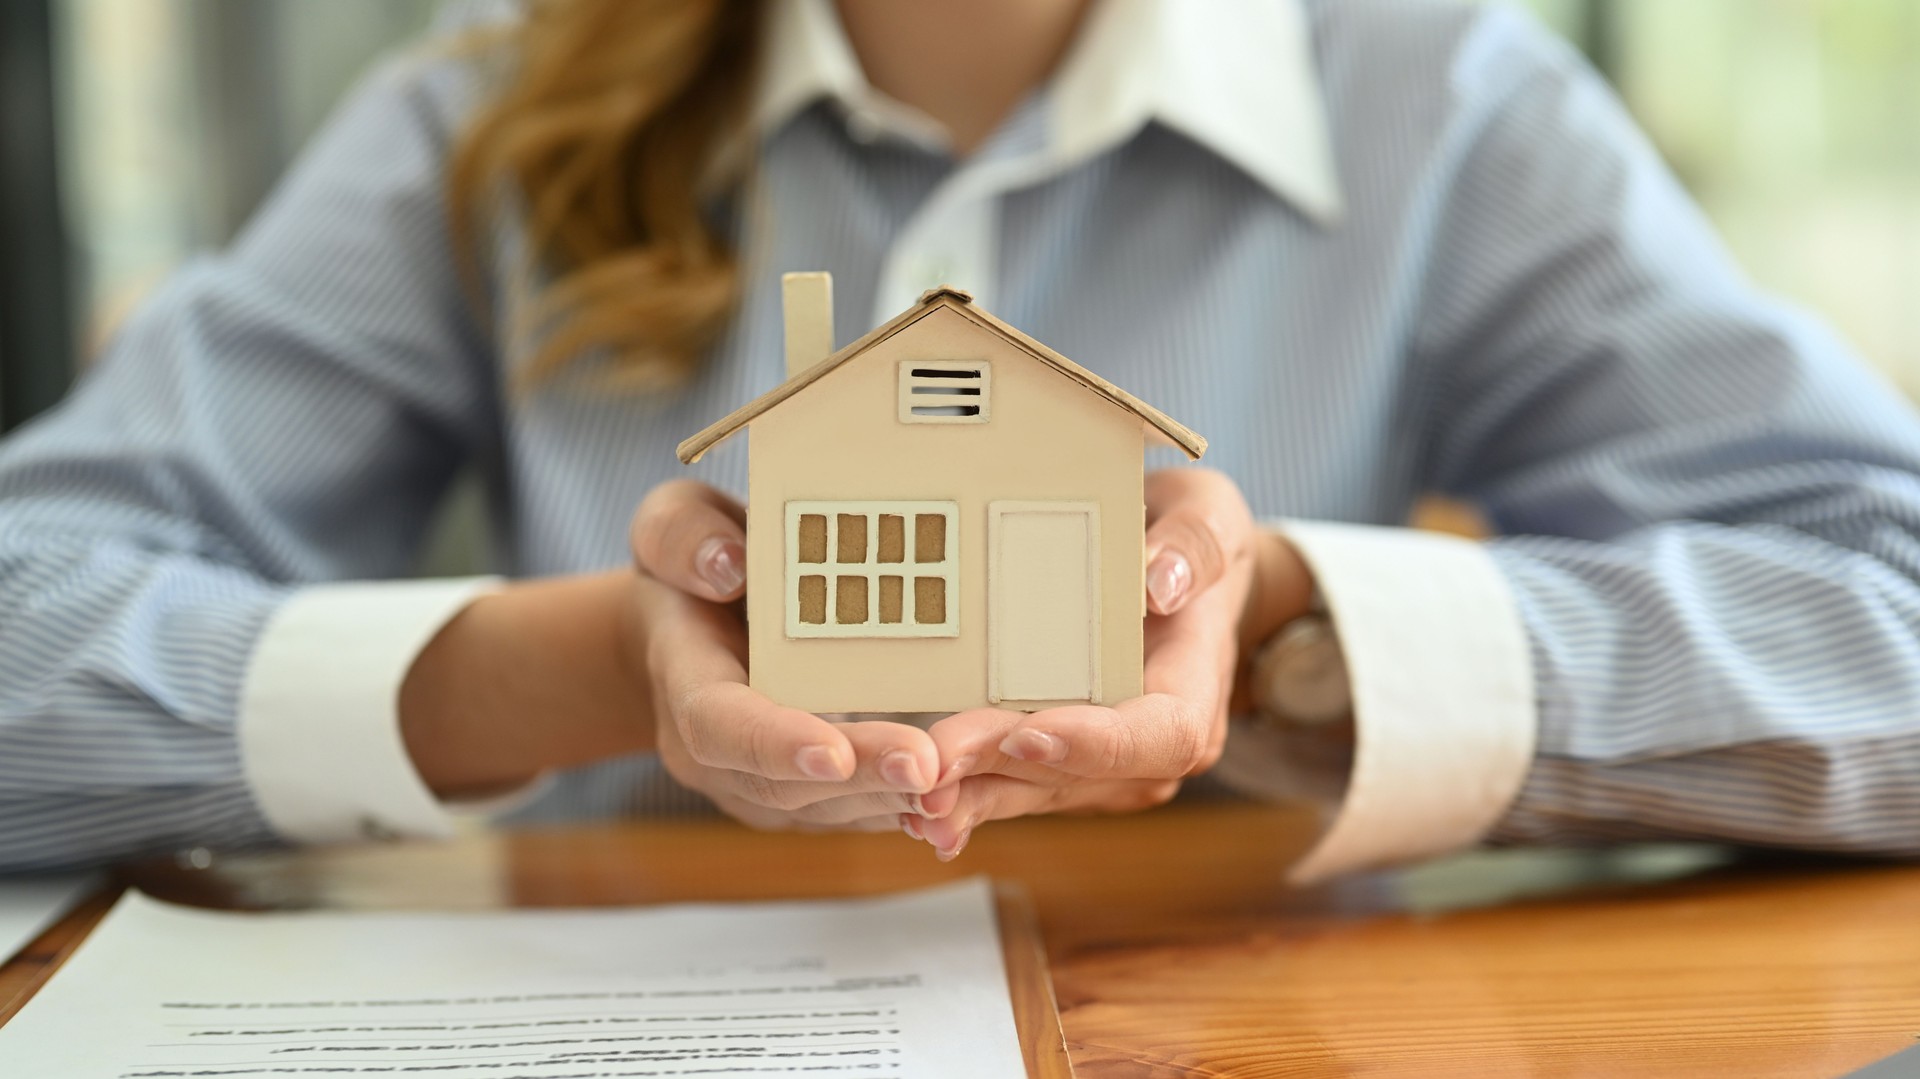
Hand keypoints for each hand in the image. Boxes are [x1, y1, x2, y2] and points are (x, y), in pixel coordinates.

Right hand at [628, 481, 950, 830]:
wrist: (689, 630)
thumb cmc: (692, 569)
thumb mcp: (671, 523)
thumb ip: (682, 534)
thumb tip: (727, 567)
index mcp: (684, 677)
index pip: (719, 723)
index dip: (775, 743)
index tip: (832, 752)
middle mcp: (713, 751)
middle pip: (786, 782)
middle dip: (860, 776)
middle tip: (927, 766)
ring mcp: (754, 785)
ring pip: (826, 808)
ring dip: (890, 800)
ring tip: (955, 783)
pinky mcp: (799, 799)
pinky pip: (850, 812)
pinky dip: (902, 805)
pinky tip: (955, 795)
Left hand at [912, 468, 1312, 857]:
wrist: (1176, 574)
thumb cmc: (1190, 539)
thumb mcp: (1210, 516)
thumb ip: (1194, 546)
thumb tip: (1159, 585)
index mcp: (1193, 694)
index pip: (1156, 736)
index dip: (1093, 745)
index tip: (1027, 735)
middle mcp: (1148, 749)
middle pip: (1074, 773)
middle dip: (998, 769)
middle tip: (932, 763)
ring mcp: (1101, 765)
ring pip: (1032, 791)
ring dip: (970, 796)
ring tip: (911, 800)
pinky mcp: (1058, 763)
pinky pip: (1009, 784)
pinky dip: (964, 790)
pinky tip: (910, 801)